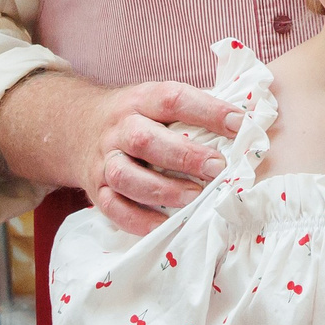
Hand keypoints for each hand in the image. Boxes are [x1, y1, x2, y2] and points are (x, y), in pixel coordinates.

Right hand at [84, 80, 245, 234]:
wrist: (75, 127)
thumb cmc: (136, 117)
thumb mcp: (156, 100)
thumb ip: (194, 110)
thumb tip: (249, 120)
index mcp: (140, 100)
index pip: (173, 99)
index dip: (208, 111)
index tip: (241, 124)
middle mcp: (119, 128)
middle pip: (145, 139)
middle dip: (185, 156)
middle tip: (219, 168)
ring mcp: (104, 160)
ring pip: (126, 176)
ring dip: (163, 190)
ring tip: (195, 198)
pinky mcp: (96, 190)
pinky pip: (114, 208)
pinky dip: (140, 220)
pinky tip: (167, 225)